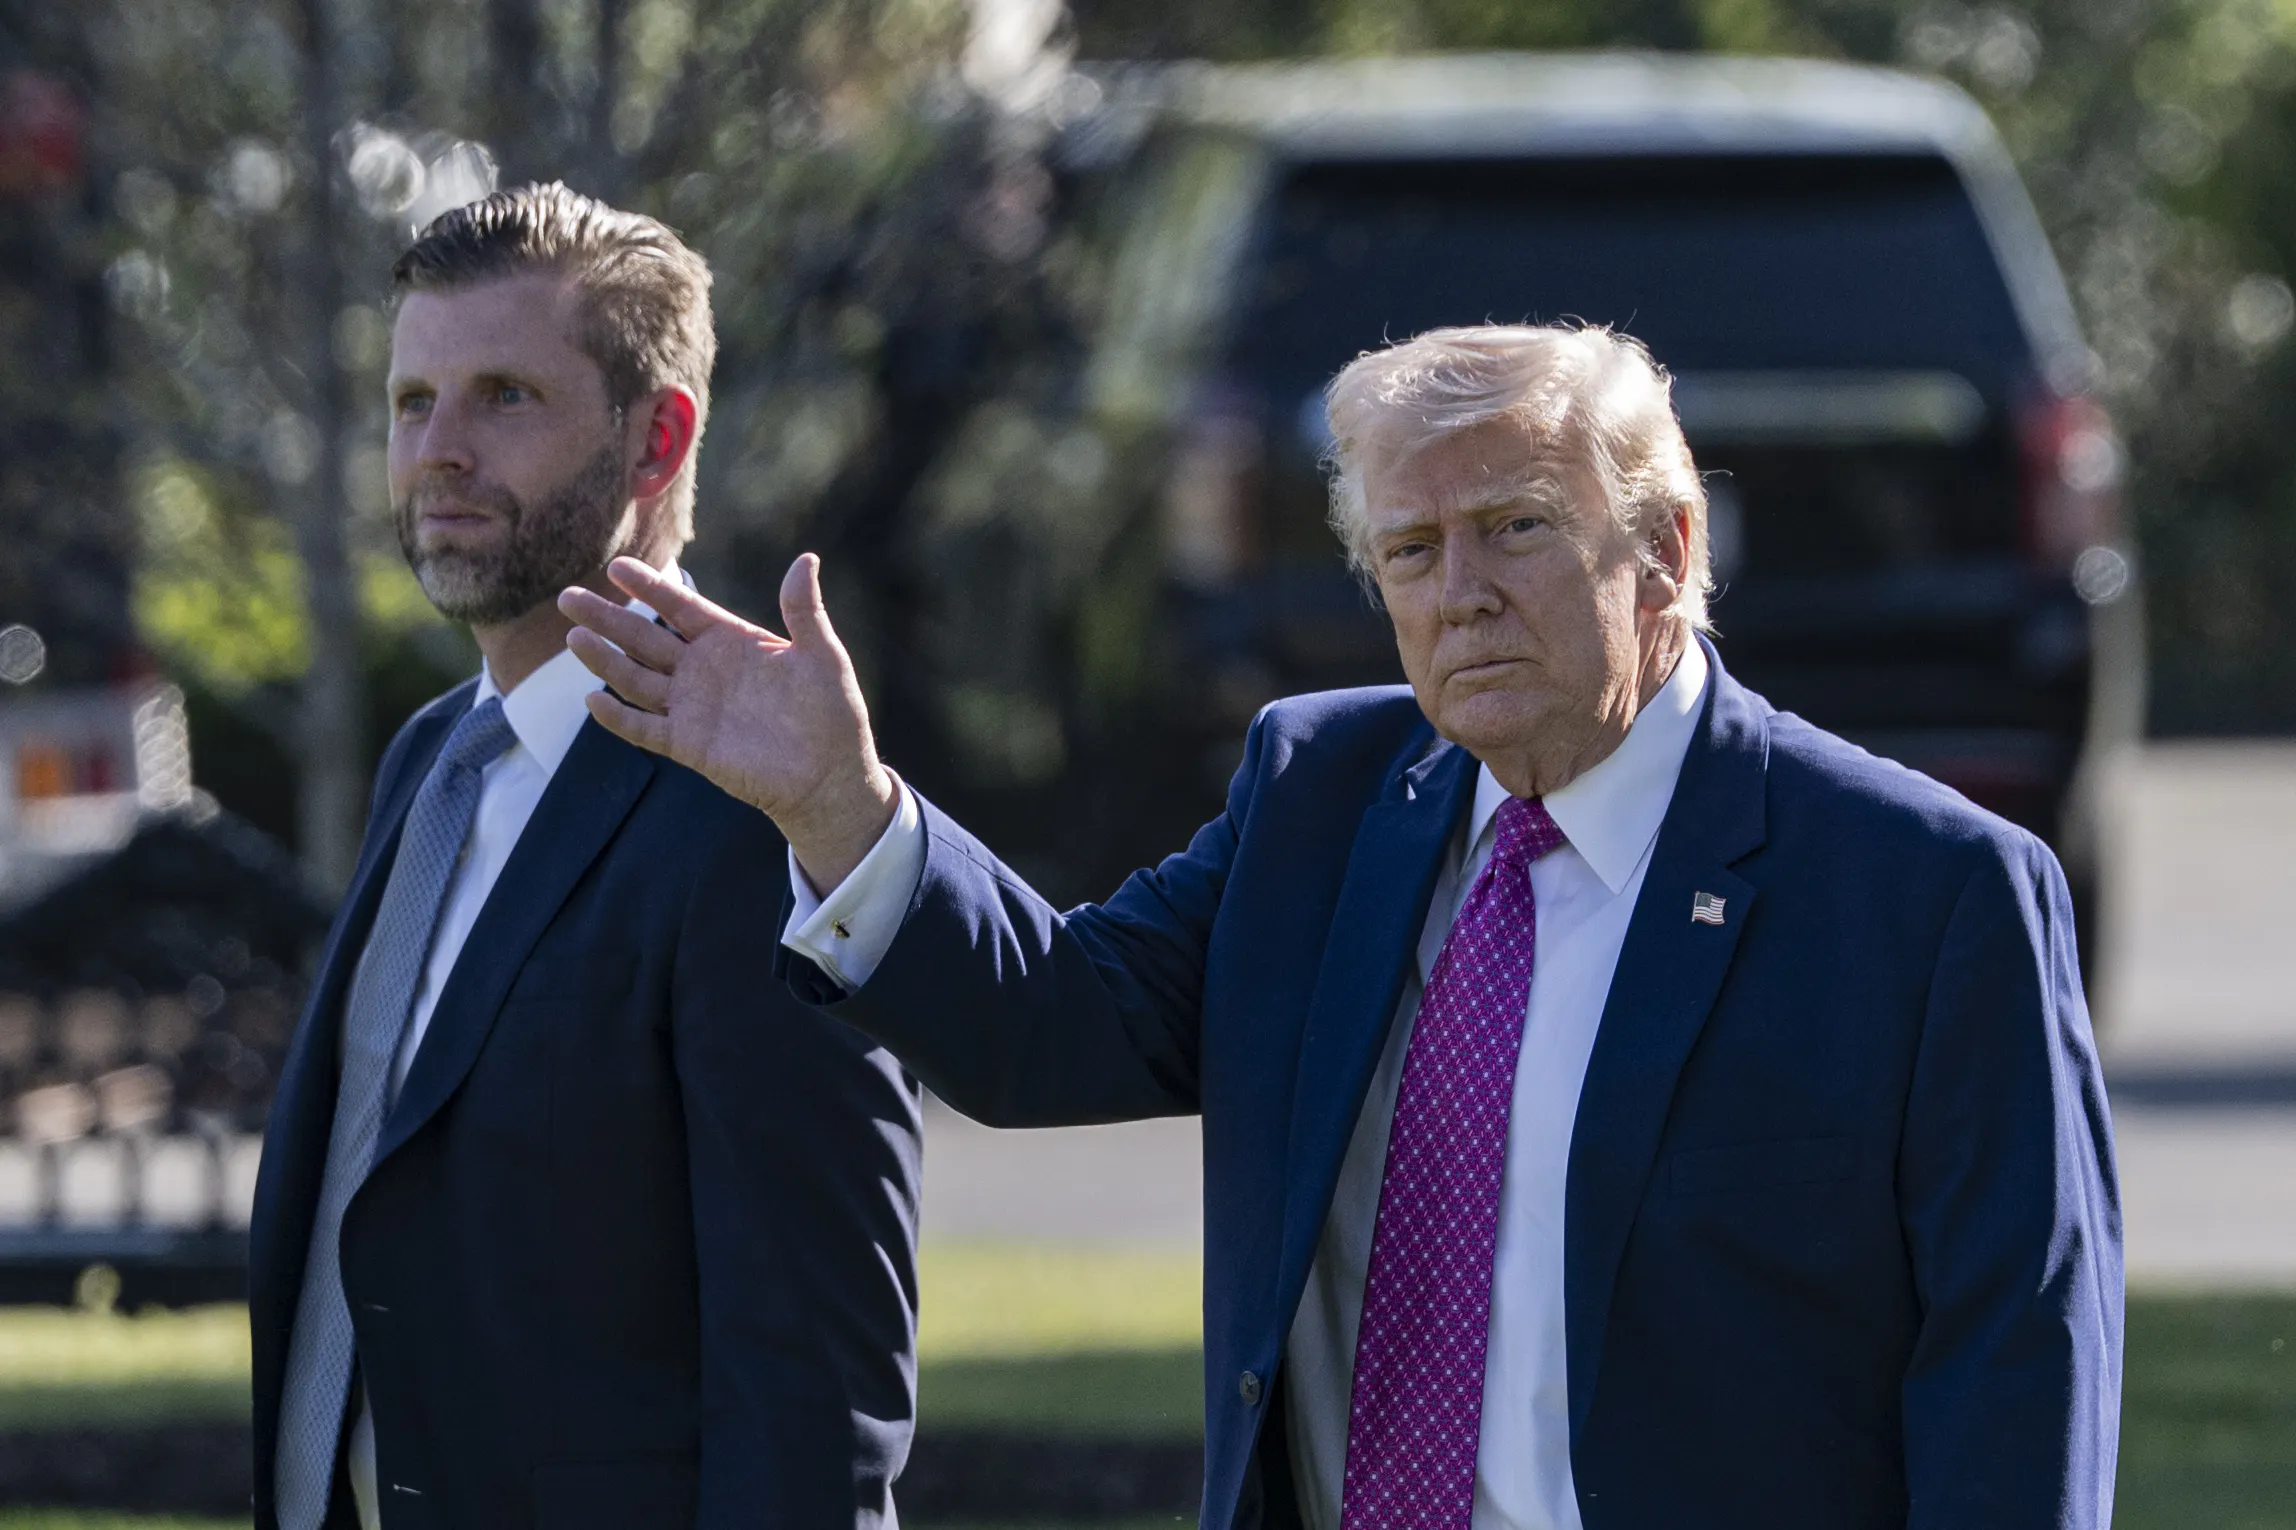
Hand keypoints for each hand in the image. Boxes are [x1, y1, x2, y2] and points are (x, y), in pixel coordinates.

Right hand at [558, 555, 897, 892]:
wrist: (829, 775)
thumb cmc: (832, 713)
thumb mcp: (823, 655)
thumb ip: (805, 611)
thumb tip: (806, 560)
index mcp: (730, 642)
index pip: (680, 607)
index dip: (649, 587)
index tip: (617, 566)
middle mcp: (703, 671)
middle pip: (645, 638)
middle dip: (607, 618)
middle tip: (567, 596)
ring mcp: (692, 708)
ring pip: (636, 679)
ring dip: (604, 660)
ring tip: (574, 637)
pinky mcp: (689, 745)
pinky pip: (645, 728)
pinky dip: (619, 717)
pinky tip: (593, 700)